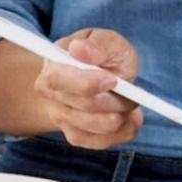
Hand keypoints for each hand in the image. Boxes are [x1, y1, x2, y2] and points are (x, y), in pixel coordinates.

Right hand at [34, 28, 142, 148]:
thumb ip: (97, 44)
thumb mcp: (108, 40)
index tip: (112, 80)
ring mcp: (61, 118)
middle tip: (130, 87)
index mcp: (53, 66)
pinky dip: (124, 128)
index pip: (58, 81)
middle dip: (116, 98)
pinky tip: (126, 115)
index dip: (88, 83)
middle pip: (86, 106)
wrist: (100, 75)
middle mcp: (51, 95)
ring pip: (99, 126)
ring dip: (123, 113)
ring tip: (128, 98)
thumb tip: (78, 48)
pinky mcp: (76, 136)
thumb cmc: (104, 55)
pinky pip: (105, 141)